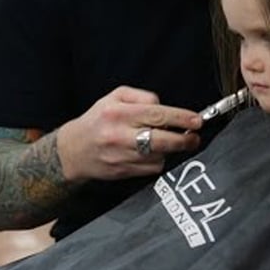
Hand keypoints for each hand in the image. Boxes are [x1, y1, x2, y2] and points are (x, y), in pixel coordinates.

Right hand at [57, 86, 202, 181]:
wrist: (72, 152)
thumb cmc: (98, 119)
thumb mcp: (115, 96)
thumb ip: (142, 96)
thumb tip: (164, 106)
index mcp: (118, 113)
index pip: (156, 114)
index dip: (181, 118)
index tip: (197, 120)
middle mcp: (120, 136)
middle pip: (161, 140)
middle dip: (184, 140)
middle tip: (195, 137)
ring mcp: (122, 157)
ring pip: (159, 156)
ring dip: (169, 150)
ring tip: (169, 142)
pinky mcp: (124, 173)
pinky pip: (152, 169)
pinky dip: (157, 160)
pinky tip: (152, 153)